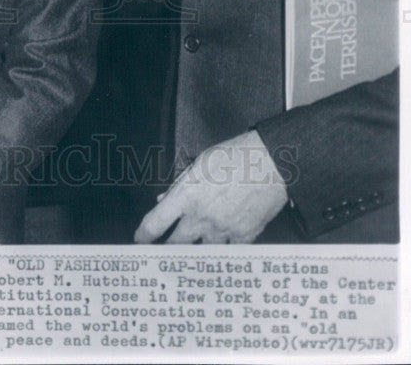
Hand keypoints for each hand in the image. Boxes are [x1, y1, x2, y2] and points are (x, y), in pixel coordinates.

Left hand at [134, 130, 287, 243]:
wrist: (270, 162)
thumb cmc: (235, 156)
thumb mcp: (199, 164)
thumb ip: (179, 185)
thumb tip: (164, 199)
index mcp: (186, 195)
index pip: (155, 224)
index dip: (143, 236)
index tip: (140, 240)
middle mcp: (201, 216)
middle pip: (175, 245)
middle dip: (168, 249)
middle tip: (164, 253)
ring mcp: (222, 229)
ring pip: (201, 252)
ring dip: (196, 250)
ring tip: (193, 253)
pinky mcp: (243, 236)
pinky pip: (227, 252)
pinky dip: (222, 250)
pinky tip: (220, 248)